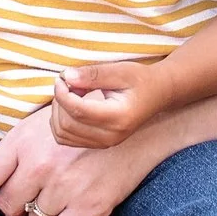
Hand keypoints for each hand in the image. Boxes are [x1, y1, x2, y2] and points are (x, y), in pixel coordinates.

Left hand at [0, 108, 156, 215]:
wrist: (136, 125)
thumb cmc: (82, 121)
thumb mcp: (39, 124)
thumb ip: (8, 151)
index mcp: (22, 142)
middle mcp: (39, 166)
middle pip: (6, 204)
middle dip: (10, 204)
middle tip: (26, 194)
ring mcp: (64, 188)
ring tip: (51, 199)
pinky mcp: (88, 207)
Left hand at [50, 59, 168, 147]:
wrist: (158, 94)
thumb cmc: (140, 79)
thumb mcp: (120, 70)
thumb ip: (93, 74)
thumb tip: (67, 77)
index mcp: (118, 117)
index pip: (77, 111)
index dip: (62, 94)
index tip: (61, 78)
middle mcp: (111, 136)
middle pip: (67, 124)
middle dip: (59, 102)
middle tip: (67, 83)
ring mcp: (105, 144)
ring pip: (63, 134)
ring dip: (58, 112)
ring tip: (70, 94)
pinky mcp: (99, 144)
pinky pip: (67, 139)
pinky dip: (61, 122)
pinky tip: (71, 106)